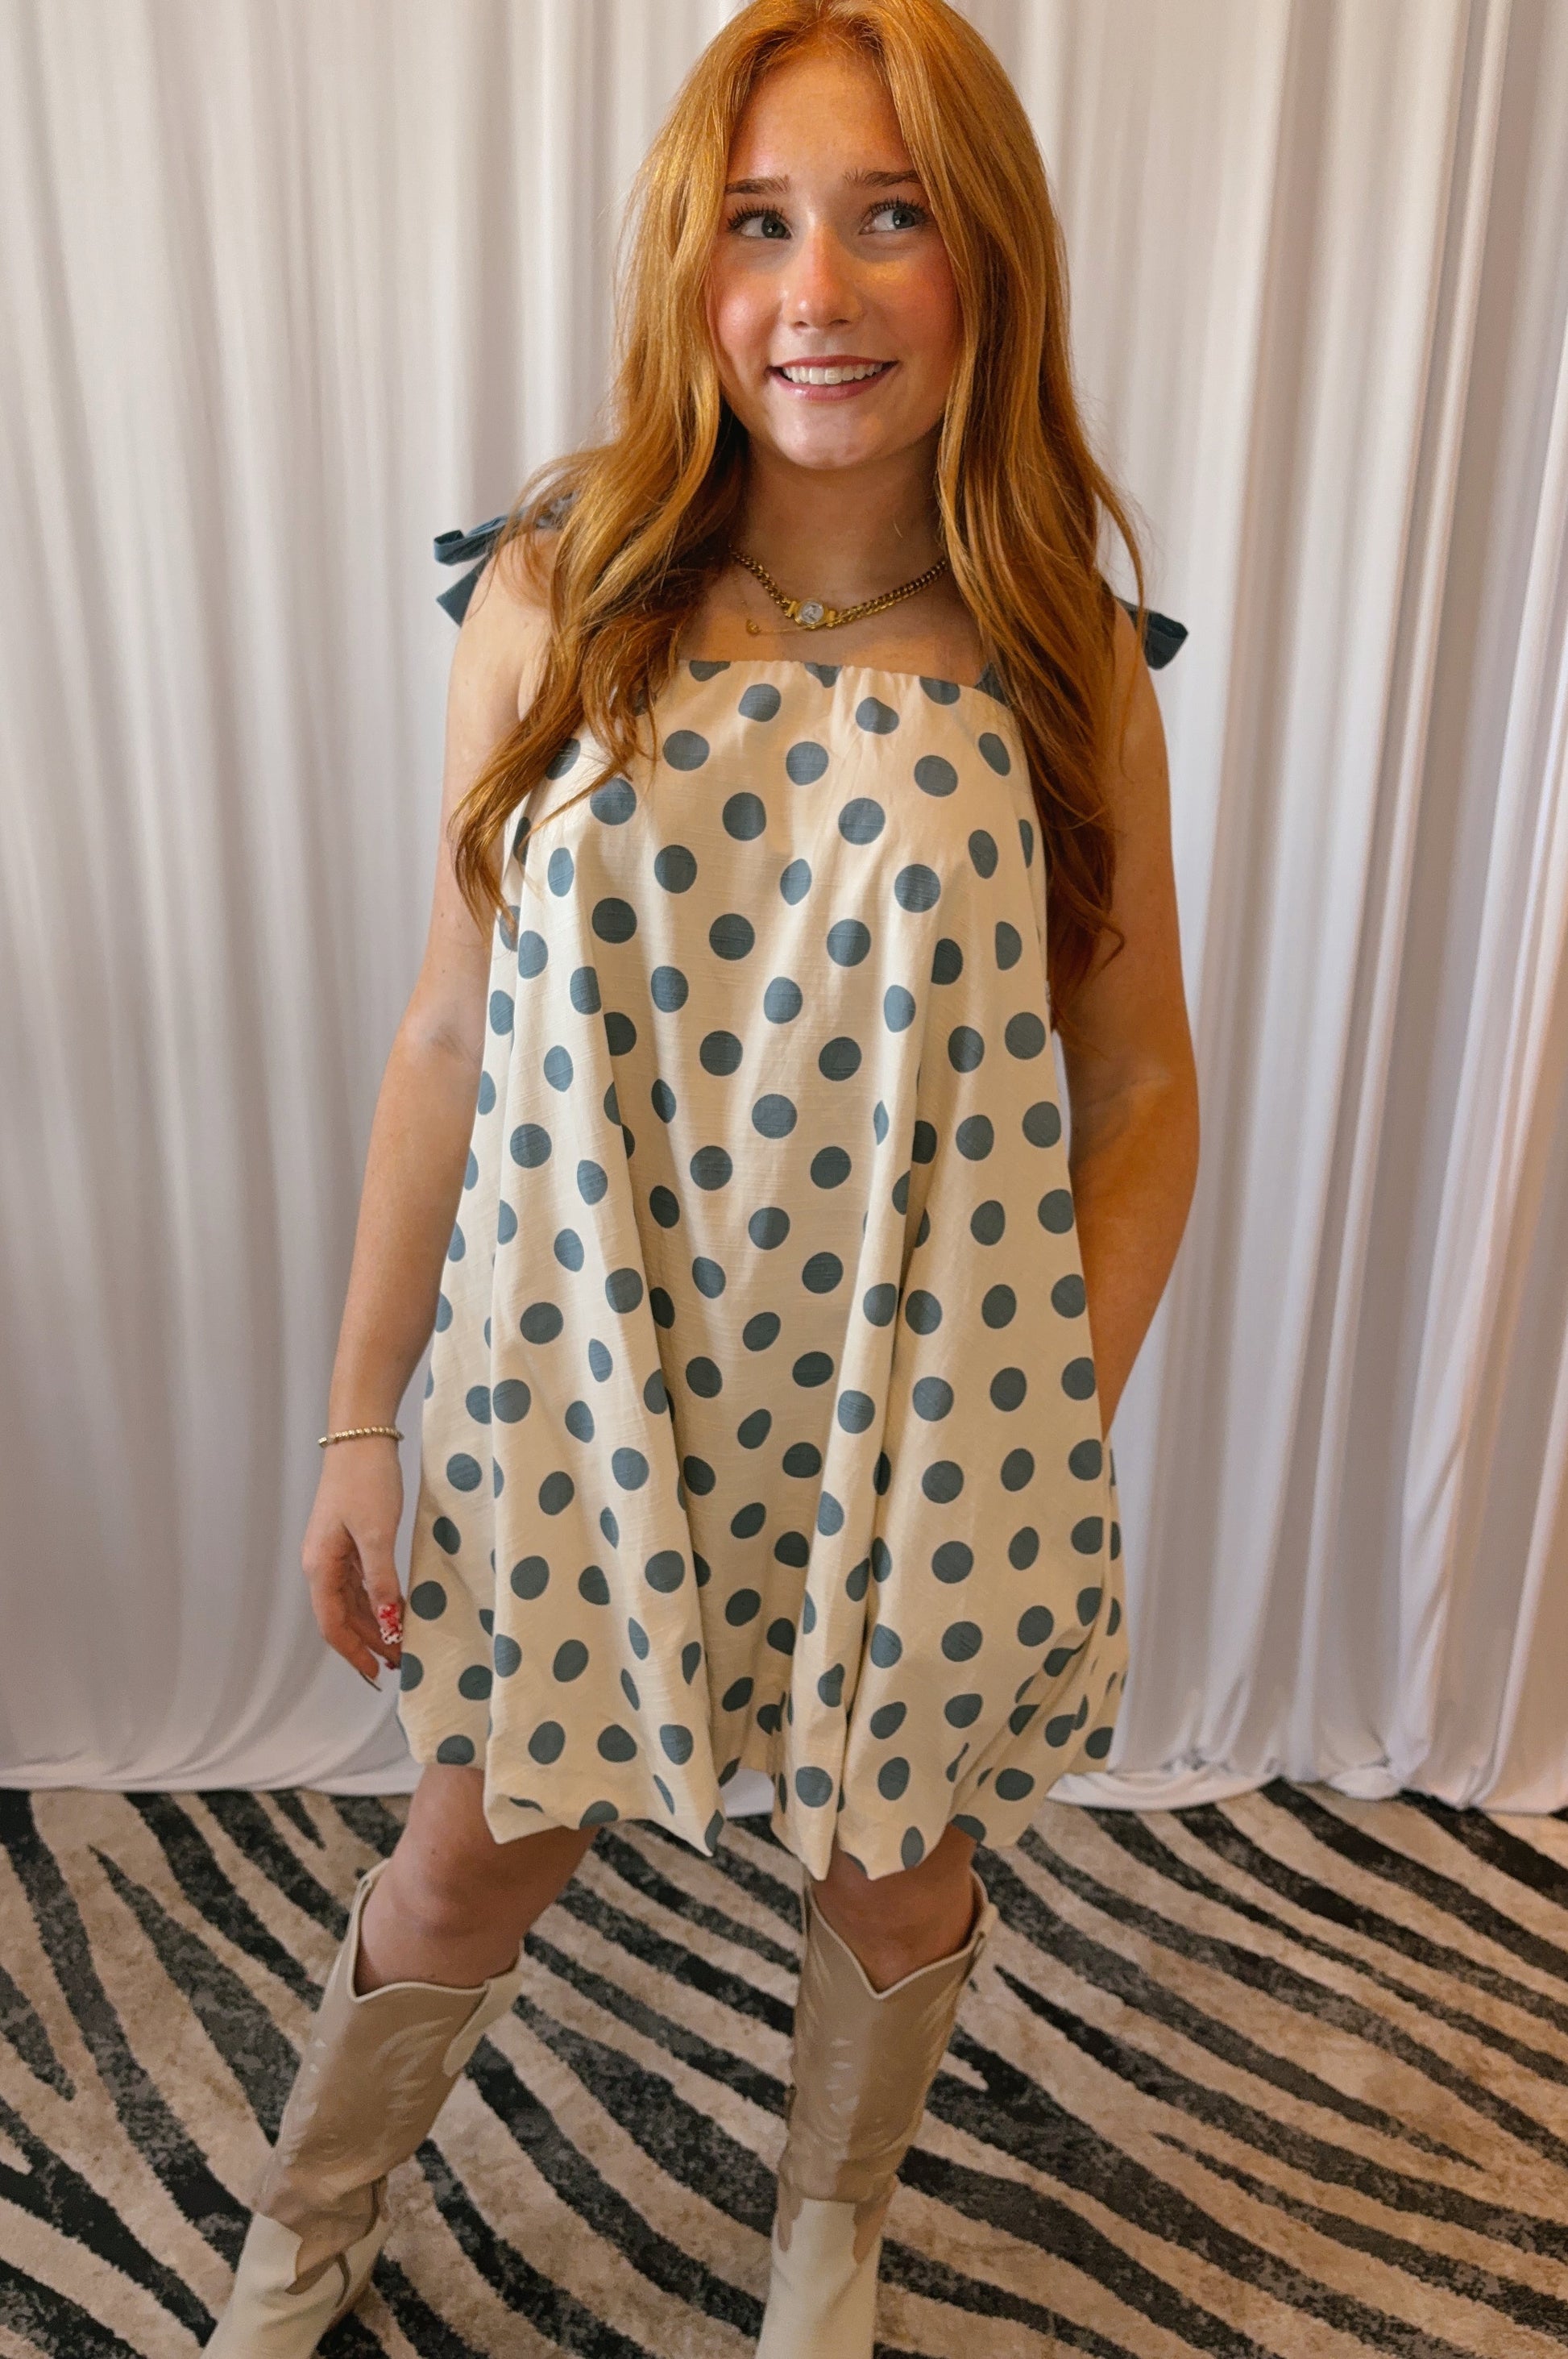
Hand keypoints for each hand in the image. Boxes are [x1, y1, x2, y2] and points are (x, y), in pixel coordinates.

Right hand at [301, 1441, 404, 1684]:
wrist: (361, 1438)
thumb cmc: (365, 1481)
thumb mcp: (376, 1534)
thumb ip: (381, 1581)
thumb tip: (387, 1622)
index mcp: (320, 1566)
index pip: (332, 1624)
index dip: (353, 1652)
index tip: (376, 1672)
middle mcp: (321, 1564)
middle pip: (341, 1617)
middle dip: (368, 1642)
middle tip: (399, 1662)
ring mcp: (333, 1553)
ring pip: (351, 1602)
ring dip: (373, 1625)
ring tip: (400, 1643)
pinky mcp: (348, 1541)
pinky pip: (360, 1583)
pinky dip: (376, 1602)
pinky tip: (395, 1610)